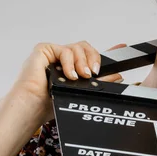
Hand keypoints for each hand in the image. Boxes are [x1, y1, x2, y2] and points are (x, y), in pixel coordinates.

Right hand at [10, 41, 125, 122]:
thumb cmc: (50, 103)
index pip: (89, 56)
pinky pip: (64, 49)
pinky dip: (70, 62)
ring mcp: (54, 54)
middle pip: (86, 48)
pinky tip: (69, 75)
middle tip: (94, 73)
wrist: (33, 108)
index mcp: (71, 67)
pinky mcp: (44, 50)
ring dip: (82, 63)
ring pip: (78, 47)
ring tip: (80, 77)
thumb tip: (118, 75)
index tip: (123, 47)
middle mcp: (63, 59)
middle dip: (94, 59)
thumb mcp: (81, 92)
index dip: (104, 52)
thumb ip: (99, 83)